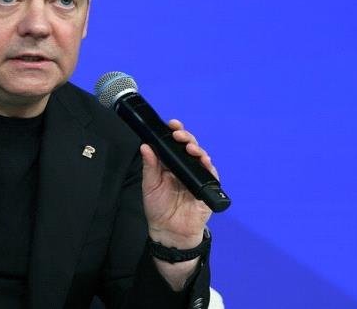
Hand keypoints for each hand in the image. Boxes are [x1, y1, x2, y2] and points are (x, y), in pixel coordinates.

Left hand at [141, 119, 216, 248]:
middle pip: (190, 147)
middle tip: (179, 134)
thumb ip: (150, 166)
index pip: (174, 144)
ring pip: (201, 158)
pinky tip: (204, 161)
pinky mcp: (207, 188)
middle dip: (186, 137)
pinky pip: (211, 175)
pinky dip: (208, 167)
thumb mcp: (150, 185)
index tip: (171, 124)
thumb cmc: (158, 208)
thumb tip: (145, 146)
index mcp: (170, 164)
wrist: (169, 232)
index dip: (175, 132)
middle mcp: (185, 168)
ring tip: (190, 148)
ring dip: (197, 150)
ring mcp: (197, 177)